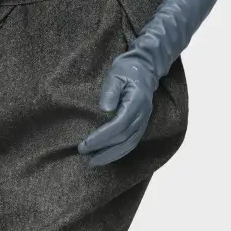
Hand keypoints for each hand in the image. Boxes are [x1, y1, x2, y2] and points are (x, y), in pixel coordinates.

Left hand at [78, 49, 157, 166]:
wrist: (145, 68)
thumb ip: (110, 90)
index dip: (102, 137)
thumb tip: (105, 108)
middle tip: (84, 156)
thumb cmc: (128, 69)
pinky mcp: (140, 126)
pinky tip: (106, 157)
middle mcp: (142, 115)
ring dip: (110, 156)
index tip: (86, 144)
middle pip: (123, 139)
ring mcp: (143, 122)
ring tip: (93, 162)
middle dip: (103, 150)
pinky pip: (130, 144)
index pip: (119, 125)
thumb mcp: (116, 73)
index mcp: (137, 102)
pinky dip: (118, 153)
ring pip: (128, 145)